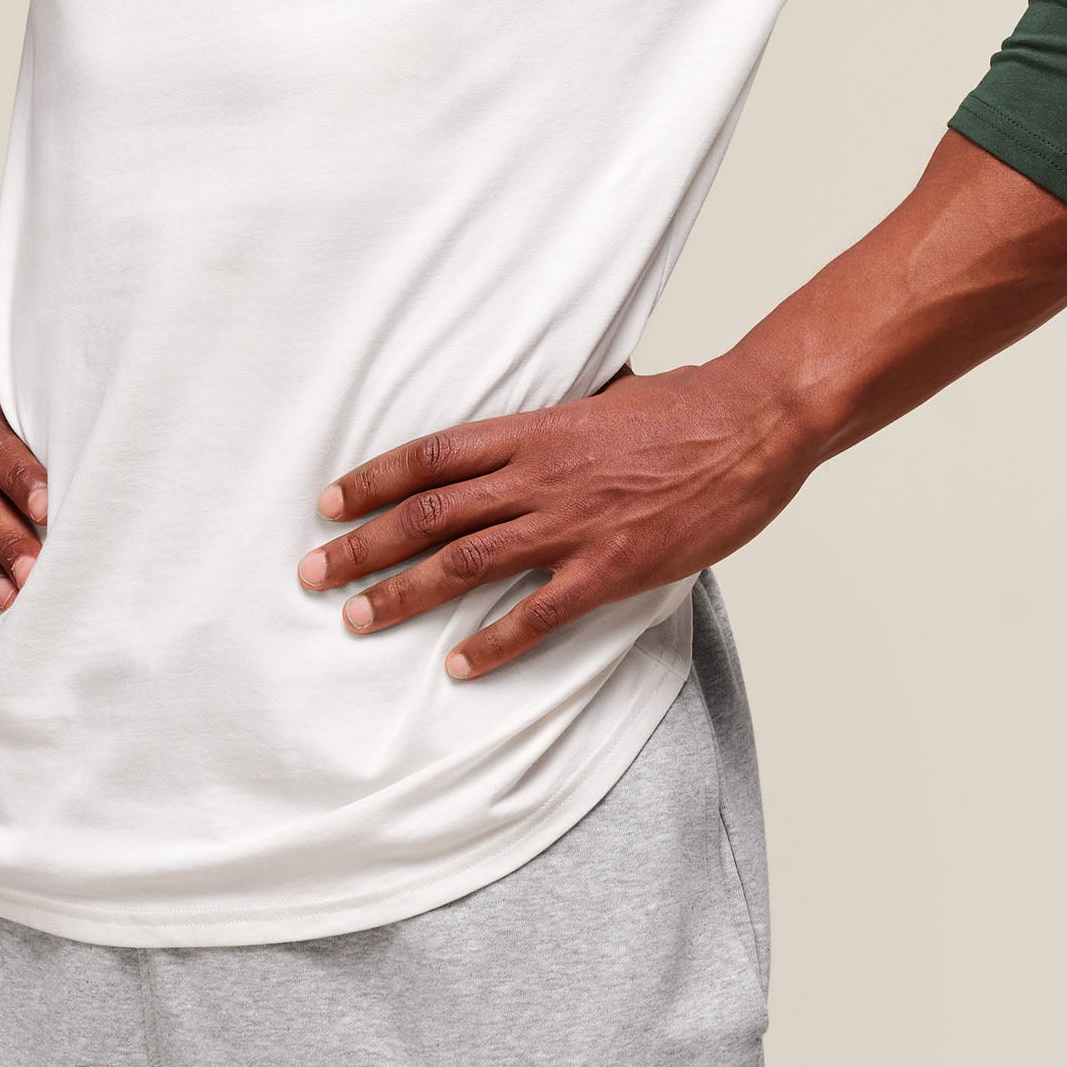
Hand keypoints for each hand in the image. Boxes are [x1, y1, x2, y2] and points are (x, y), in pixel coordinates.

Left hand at [296, 357, 809, 679]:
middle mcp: (540, 476)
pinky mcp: (613, 567)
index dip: (372, 480)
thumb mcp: (605, 399)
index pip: (431, 455)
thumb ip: (556, 424)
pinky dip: (495, 643)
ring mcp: (574, 523)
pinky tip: (459, 666)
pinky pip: (539, 613)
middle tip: (313, 574)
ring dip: (405, 595)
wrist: (753, 422)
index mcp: (534, 429)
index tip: (329, 504)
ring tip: (357, 621)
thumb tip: (527, 432)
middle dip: (364, 545)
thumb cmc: (686, 406)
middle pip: (430, 513)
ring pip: (466, 564)